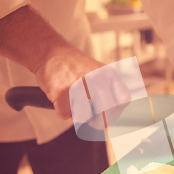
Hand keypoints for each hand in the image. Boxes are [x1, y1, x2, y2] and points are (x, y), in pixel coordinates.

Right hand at [0, 6, 129, 120]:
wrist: (50, 52)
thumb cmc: (75, 68)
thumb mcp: (98, 74)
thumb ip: (108, 94)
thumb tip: (108, 121)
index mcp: (108, 74)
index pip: (123, 100)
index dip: (116, 113)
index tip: (108, 117)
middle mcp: (96, 79)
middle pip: (104, 113)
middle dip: (97, 121)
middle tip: (90, 120)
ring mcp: (78, 85)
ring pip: (84, 117)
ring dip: (77, 115)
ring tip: (73, 101)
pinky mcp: (61, 92)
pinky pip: (65, 115)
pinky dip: (62, 111)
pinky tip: (61, 98)